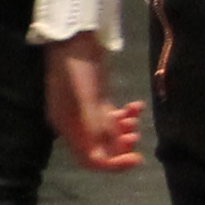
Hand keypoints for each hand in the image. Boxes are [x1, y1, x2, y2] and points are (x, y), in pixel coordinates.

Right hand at [45, 34, 143, 171]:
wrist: (74, 39)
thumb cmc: (76, 69)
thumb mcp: (85, 99)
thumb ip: (94, 127)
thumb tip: (104, 156)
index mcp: (68, 128)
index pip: (89, 159)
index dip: (112, 164)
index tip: (135, 158)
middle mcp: (76, 124)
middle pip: (101, 149)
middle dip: (121, 146)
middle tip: (136, 136)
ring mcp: (86, 112)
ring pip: (110, 134)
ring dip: (125, 130)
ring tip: (134, 117)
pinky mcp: (97, 100)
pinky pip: (113, 118)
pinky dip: (126, 115)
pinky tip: (136, 105)